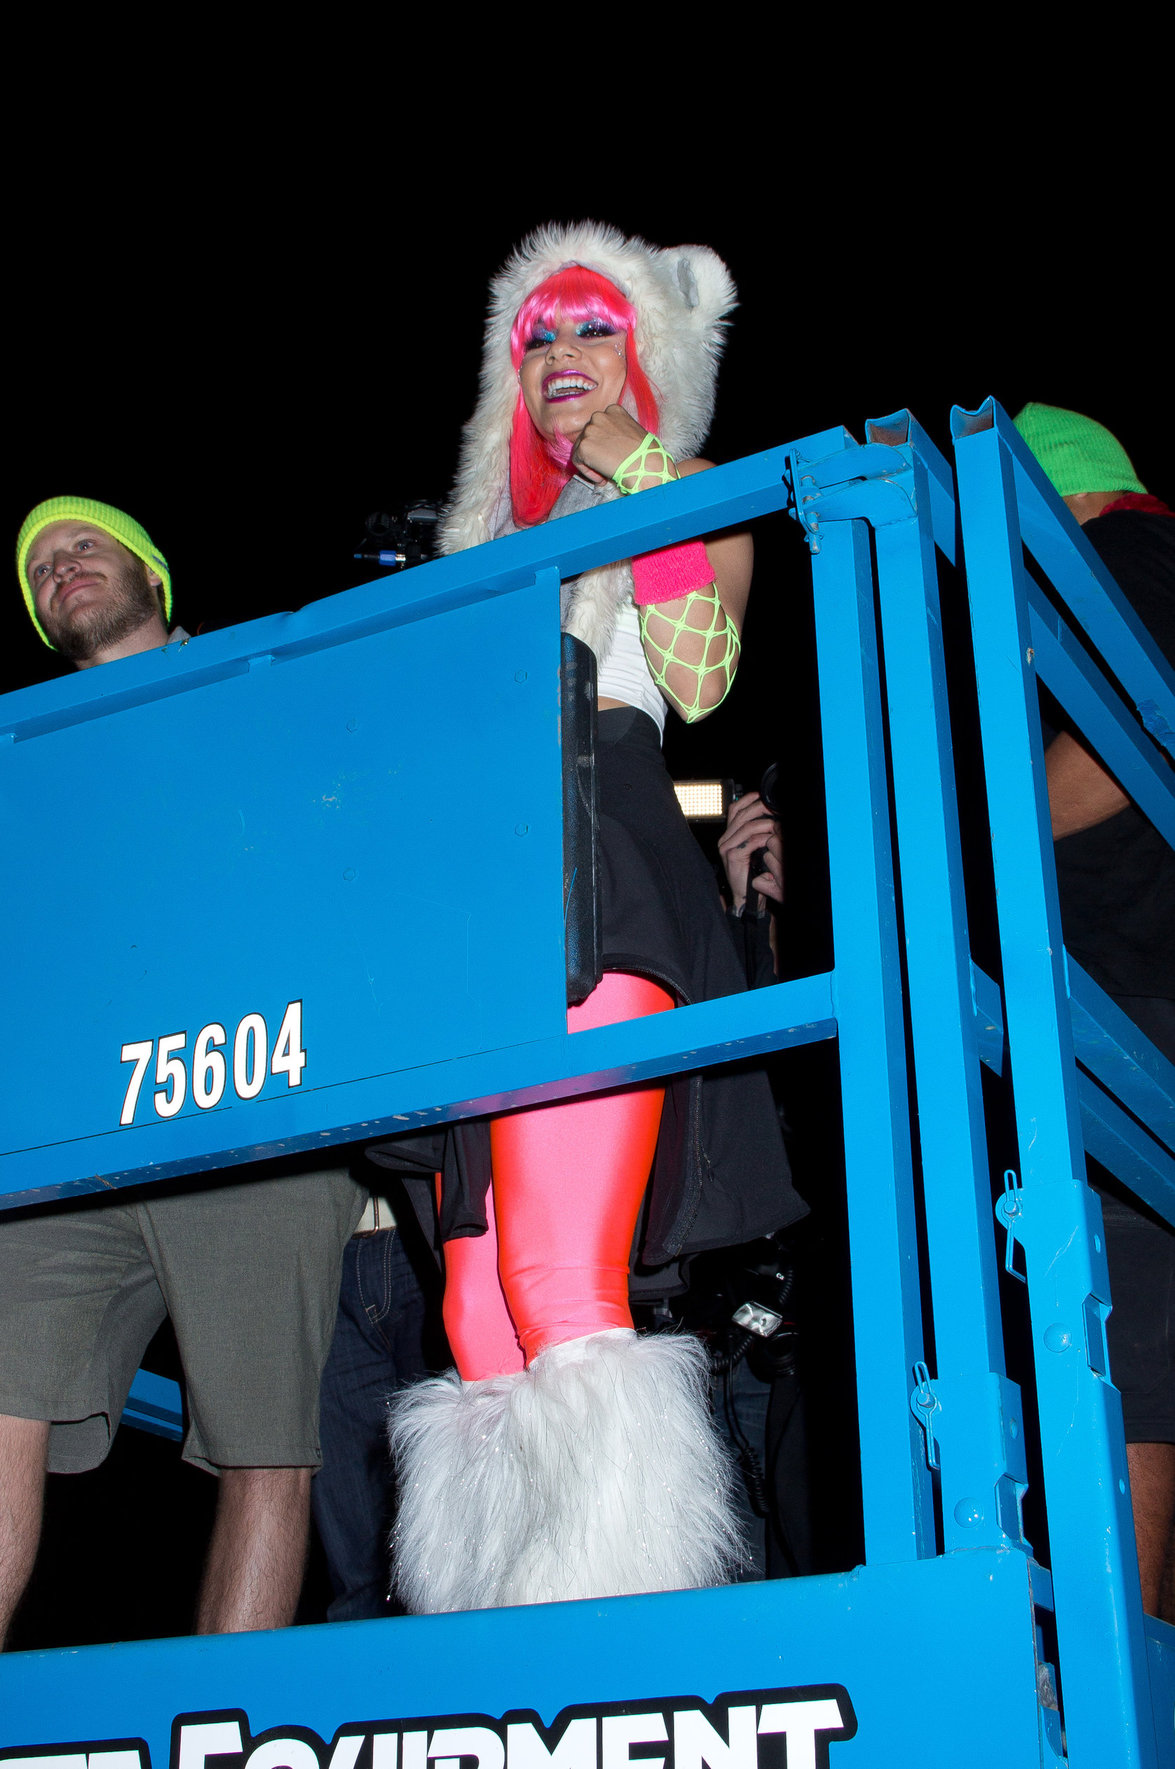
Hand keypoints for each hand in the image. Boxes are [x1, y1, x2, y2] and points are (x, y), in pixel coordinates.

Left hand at [571, 406, 656, 485]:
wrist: (644, 464)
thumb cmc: (644, 453)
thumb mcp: (632, 431)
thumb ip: (616, 432)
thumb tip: (607, 444)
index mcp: (613, 410)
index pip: (599, 425)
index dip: (603, 442)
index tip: (610, 454)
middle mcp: (599, 416)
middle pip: (588, 435)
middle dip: (596, 451)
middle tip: (607, 465)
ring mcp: (590, 430)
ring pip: (581, 448)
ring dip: (591, 462)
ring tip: (605, 472)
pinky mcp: (583, 446)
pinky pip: (578, 461)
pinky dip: (587, 471)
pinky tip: (602, 477)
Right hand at [718, 791, 782, 907]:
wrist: (746, 896)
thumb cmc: (752, 873)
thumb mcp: (755, 848)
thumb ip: (757, 833)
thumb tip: (770, 817)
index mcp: (729, 835)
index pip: (734, 810)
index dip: (748, 800)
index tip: (761, 796)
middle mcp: (725, 839)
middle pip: (740, 815)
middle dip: (759, 808)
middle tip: (773, 808)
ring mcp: (727, 847)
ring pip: (746, 826)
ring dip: (765, 824)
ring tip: (777, 825)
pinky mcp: (733, 856)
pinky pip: (750, 841)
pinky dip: (764, 838)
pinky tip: (772, 839)